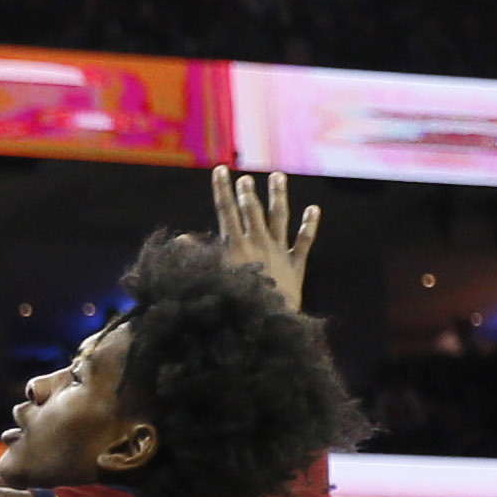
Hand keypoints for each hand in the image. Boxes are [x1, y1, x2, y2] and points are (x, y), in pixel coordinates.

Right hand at [208, 168, 319, 314]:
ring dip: (278, 196)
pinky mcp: (295, 267)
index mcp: (235, 247)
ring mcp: (278, 253)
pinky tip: (314, 209)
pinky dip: (309, 226)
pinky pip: (304, 242)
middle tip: (245, 178)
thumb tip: (181, 239)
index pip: (226, 211)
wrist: (264, 326)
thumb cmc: (233, 306)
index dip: (222, 189)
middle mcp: (258, 244)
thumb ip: (198, 256)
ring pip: (279, 218)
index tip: (220, 169)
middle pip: (251, 210)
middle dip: (246, 192)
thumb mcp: (211, 280)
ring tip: (278, 176)